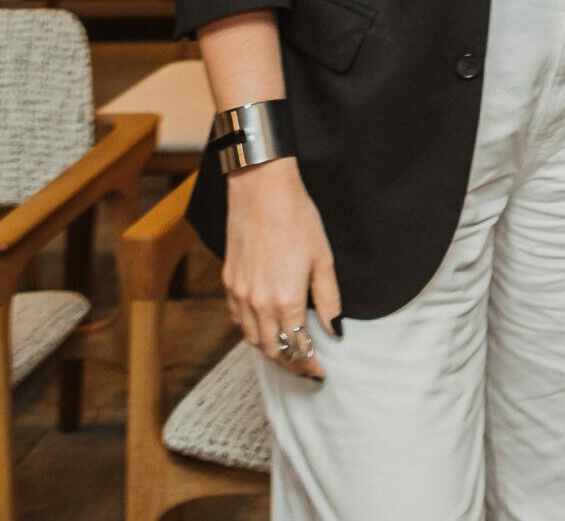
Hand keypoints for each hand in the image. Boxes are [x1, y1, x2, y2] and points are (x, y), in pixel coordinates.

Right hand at [222, 158, 341, 378]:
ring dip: (270, 350)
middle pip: (273, 349)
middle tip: (307, 367)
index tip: (320, 372)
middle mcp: (258, 304)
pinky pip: (238, 320)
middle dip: (291, 363)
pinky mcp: (229, 282)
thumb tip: (335, 330)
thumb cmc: (298, 220)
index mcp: (286, 300)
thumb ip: (329, 299)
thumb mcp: (323, 260)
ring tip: (288, 352)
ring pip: (252, 338)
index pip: (297, 347)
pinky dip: (252, 332)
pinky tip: (265, 328)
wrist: (261, 191)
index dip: (309, 364)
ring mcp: (240, 295)